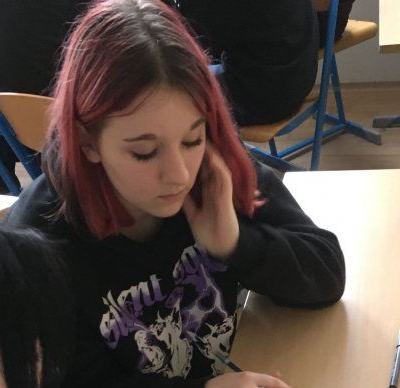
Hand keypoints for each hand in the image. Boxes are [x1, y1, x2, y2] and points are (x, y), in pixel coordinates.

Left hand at [183, 143, 239, 259]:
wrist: (219, 247)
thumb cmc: (208, 230)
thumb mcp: (192, 211)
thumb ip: (186, 199)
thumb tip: (172, 187)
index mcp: (207, 189)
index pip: (201, 166)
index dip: (193, 153)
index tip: (181, 140)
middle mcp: (215, 186)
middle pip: (209, 161)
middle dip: (201, 147)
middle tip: (192, 129)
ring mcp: (222, 190)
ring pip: (218, 165)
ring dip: (211, 151)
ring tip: (203, 135)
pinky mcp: (226, 197)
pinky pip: (224, 177)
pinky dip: (218, 166)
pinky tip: (211, 155)